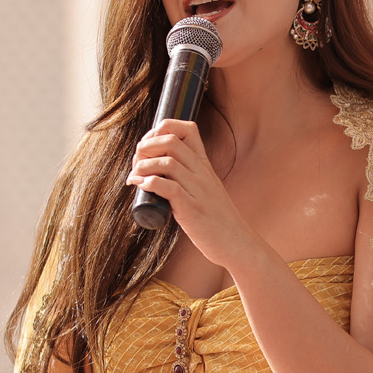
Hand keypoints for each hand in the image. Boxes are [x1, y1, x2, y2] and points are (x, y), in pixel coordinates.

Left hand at [129, 118, 256, 267]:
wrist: (237, 243)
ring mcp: (198, 190)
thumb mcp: (206, 190)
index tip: (148, 145)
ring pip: (167, 162)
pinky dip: (148, 183)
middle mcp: (202, 173)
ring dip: (143, 165)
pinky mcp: (192, 209)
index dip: (162, 129)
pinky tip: (139, 186)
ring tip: (134, 176)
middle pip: (171, 141)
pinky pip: (168, 187)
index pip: (187, 129)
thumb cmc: (217, 220)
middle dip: (146, 146)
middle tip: (136, 162)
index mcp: (204, 165)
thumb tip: (157, 174)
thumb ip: (187, 179)